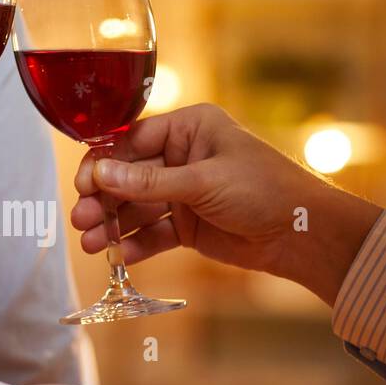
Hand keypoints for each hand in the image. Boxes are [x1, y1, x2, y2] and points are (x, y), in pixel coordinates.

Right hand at [71, 103, 382, 305]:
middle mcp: (183, 157)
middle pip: (129, 176)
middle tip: (83, 219)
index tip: (83, 184)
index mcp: (190, 129)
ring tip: (91, 243)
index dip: (104, 163)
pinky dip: (136, 244)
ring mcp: (184, 192)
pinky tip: (118, 255)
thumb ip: (150, 182)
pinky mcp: (189, 225)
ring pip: (137, 207)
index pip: (133, 140)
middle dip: (104, 199)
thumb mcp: (203, 182)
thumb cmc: (265, 190)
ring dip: (114, 224)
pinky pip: (154, 232)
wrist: (302, 234)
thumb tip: (100, 175)